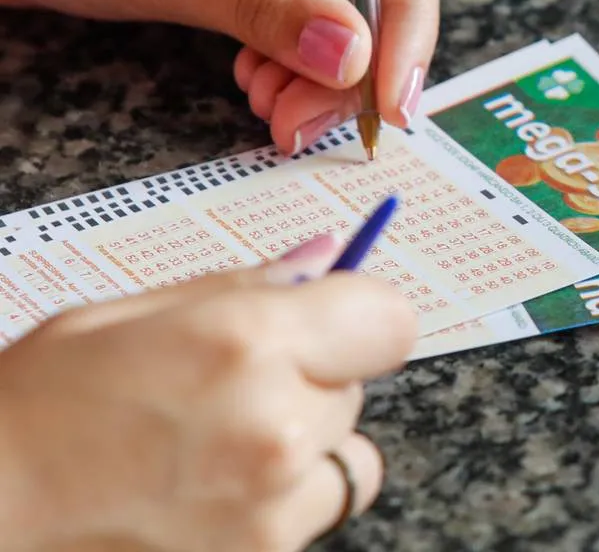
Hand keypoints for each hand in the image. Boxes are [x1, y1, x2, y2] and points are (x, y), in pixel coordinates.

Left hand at [0, 0, 438, 153]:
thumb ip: (268, 11)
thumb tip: (358, 59)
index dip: (406, 13)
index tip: (394, 94)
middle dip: (357, 56)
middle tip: (323, 122)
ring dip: (322, 69)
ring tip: (281, 114)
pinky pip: (301, 7)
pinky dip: (292, 59)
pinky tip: (263, 87)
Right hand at [0, 235, 416, 551]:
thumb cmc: (36, 408)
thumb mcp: (129, 316)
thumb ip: (244, 286)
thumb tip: (326, 254)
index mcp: (244, 342)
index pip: (389, 321)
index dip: (360, 319)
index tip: (327, 324)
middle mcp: (274, 426)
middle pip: (358, 388)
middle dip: (312, 380)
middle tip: (228, 391)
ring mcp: (271, 509)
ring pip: (347, 458)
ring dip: (305, 448)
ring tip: (216, 449)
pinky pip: (311, 514)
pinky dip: (278, 503)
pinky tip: (203, 495)